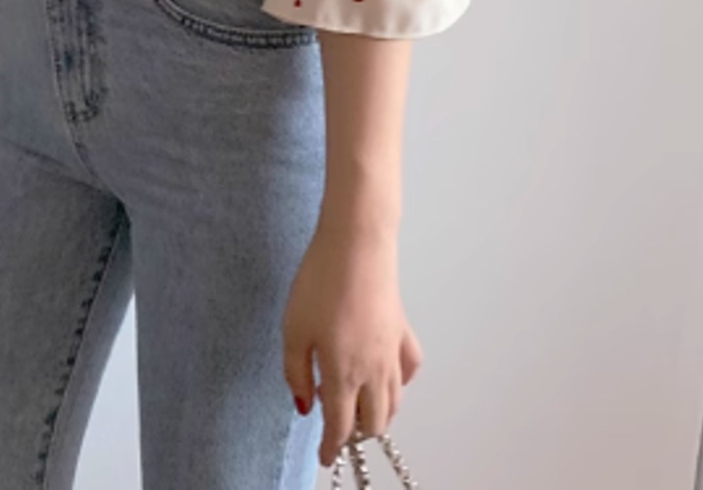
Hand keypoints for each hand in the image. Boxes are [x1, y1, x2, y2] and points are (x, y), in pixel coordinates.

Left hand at [282, 223, 423, 467]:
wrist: (356, 245)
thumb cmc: (320, 283)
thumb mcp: (293, 330)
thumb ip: (296, 373)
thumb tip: (304, 406)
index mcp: (344, 374)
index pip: (341, 427)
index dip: (331, 447)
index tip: (325, 457)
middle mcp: (374, 370)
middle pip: (373, 421)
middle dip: (356, 433)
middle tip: (337, 429)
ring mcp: (393, 351)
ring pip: (394, 401)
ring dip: (378, 414)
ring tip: (357, 409)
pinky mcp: (403, 329)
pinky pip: (409, 370)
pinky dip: (400, 384)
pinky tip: (386, 376)